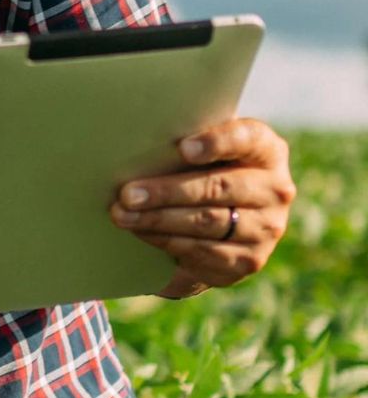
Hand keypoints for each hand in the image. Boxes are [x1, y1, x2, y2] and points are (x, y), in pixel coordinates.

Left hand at [109, 117, 296, 297]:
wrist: (218, 226)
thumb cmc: (199, 172)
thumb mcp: (200, 151)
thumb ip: (185, 142)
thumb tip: (134, 140)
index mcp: (266, 150)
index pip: (248, 139)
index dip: (217, 143)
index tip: (183, 148)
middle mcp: (275, 189)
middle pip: (219, 187)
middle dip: (167, 191)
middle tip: (127, 193)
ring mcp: (267, 227)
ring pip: (207, 222)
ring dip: (158, 219)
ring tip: (122, 214)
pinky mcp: (249, 259)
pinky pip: (203, 249)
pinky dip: (166, 240)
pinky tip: (141, 232)